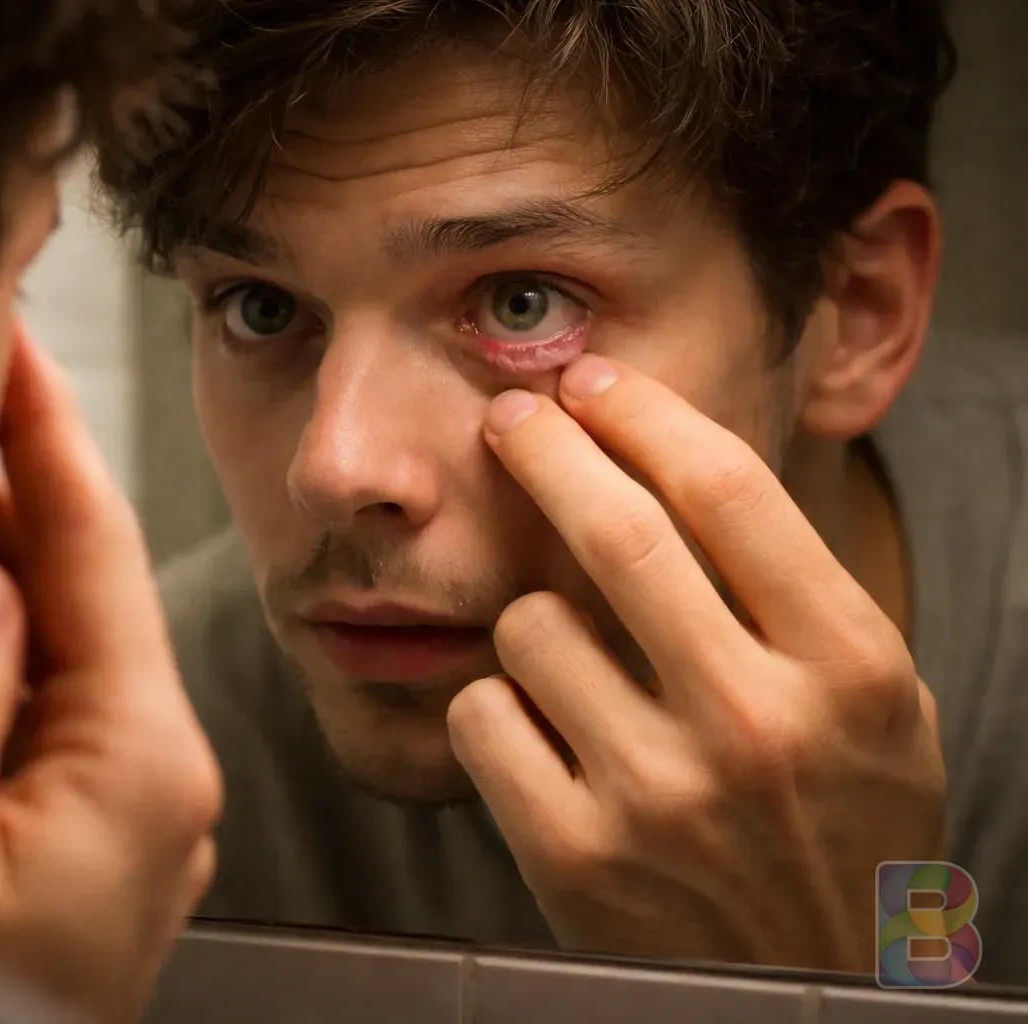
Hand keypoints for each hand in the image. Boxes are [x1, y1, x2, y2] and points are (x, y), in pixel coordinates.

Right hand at [0, 332, 222, 1022]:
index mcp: (141, 755)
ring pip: (60, 647)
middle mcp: (156, 771)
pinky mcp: (87, 836)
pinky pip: (45, 707)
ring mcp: (126, 806)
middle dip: (15, 495)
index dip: (50, 436)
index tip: (16, 346)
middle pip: (83, 591)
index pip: (95, 549)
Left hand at [446, 354, 945, 972]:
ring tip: (567, 654)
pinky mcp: (574, 856)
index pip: (727, 492)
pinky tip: (536, 729)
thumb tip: (656, 448)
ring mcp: (661, 796)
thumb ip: (791, 592)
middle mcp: (758, 725)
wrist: (807, 996)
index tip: (592, 381)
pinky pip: (483, 714)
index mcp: (851, 669)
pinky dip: (494, 703)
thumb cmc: (838, 827)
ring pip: (530, 625)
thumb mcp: (873, 706)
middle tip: (511, 419)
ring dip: (529, 615)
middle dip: (546, 450)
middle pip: (615, 532)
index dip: (642, 414)